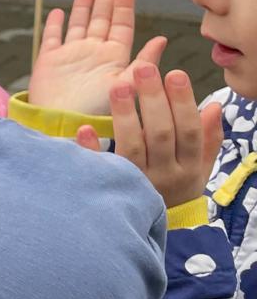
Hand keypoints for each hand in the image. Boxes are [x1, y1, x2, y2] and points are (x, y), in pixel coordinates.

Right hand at [28, 0, 166, 113]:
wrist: (62, 125)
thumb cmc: (96, 112)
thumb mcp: (126, 85)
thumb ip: (143, 62)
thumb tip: (162, 40)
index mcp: (114, 58)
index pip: (121, 25)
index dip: (124, 6)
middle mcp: (93, 54)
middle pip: (101, 19)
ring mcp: (71, 57)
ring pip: (79, 24)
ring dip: (83, 5)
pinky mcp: (49, 61)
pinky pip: (52, 38)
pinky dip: (55, 25)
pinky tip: (59, 12)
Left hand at [79, 62, 220, 208]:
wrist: (152, 231)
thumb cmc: (176, 189)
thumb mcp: (199, 169)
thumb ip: (207, 138)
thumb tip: (214, 106)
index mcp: (189, 168)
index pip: (188, 131)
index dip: (183, 103)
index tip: (175, 73)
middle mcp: (164, 177)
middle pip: (160, 135)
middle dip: (153, 100)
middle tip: (144, 68)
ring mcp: (136, 185)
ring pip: (132, 148)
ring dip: (125, 116)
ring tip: (118, 86)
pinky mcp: (110, 192)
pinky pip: (100, 170)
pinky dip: (92, 150)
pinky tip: (84, 128)